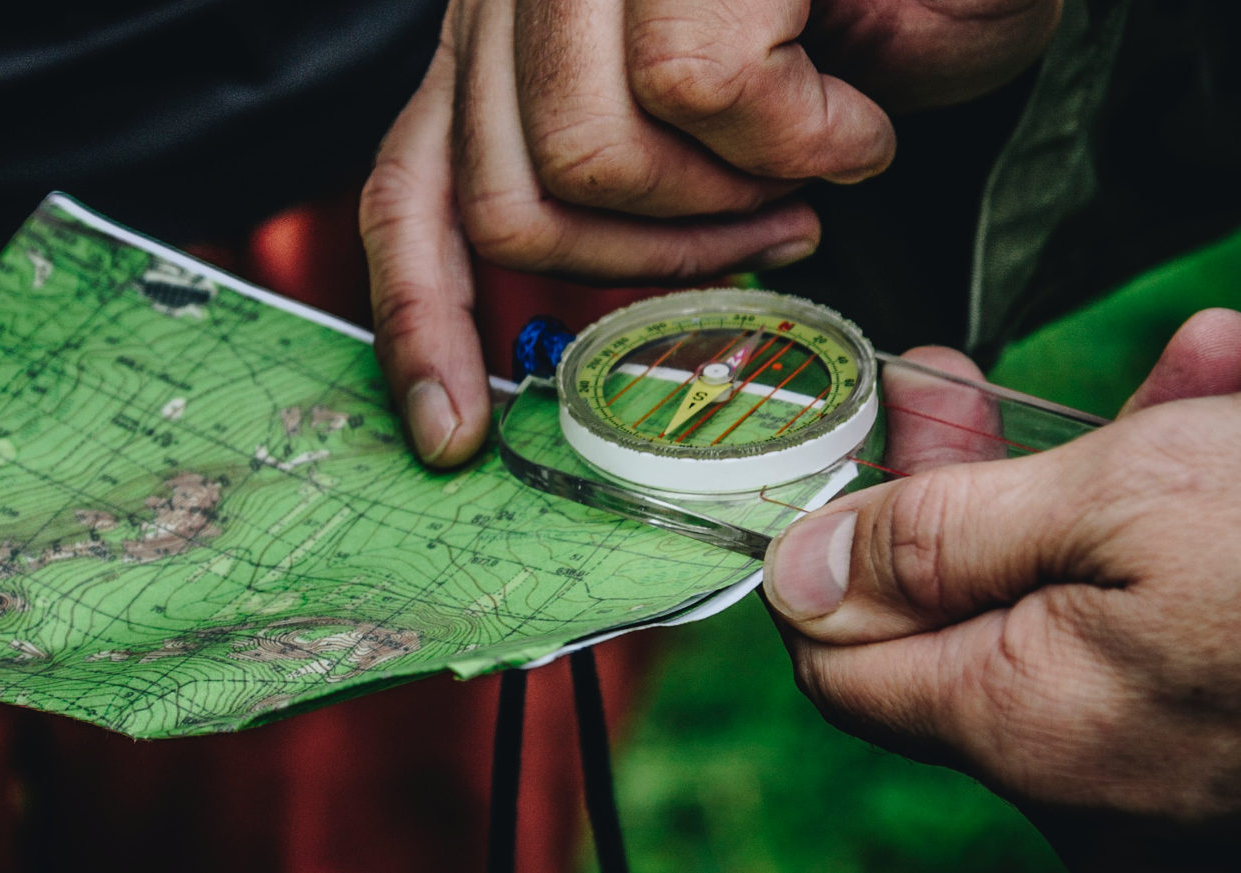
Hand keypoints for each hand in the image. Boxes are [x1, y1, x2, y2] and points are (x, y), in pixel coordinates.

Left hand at [360, 0, 1059, 465]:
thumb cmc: (877, 1)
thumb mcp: (725, 108)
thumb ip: (628, 196)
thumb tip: (582, 305)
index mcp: (506, 31)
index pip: (407, 187)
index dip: (417, 320)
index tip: (450, 432)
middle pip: (504, 202)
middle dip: (645, 269)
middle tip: (766, 236)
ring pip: (595, 161)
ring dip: (733, 202)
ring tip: (820, 156)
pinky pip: (706, 93)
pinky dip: (810, 136)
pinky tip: (858, 106)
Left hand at [764, 309, 1240, 869]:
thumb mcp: (1127, 500)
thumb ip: (942, 537)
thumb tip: (795, 566)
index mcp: (1024, 727)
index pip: (839, 655)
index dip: (833, 542)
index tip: (863, 441)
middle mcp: (1086, 781)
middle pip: (963, 617)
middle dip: (974, 479)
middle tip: (962, 380)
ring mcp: (1168, 774)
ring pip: (1084, 604)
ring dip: (1113, 473)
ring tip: (1184, 372)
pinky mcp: (1232, 737)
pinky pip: (1175, 632)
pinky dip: (1190, 525)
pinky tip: (1234, 408)